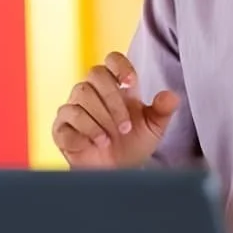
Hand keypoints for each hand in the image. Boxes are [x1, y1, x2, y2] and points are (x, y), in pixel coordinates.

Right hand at [52, 51, 179, 168]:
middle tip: (126, 127)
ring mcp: (74, 107)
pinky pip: (65, 118)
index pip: (112, 59)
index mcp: (116, 85)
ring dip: (99, 118)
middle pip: (95, 74)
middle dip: (113, 100)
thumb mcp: (154, 127)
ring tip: (110, 140)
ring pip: (81, 95)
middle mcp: (92, 91)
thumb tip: (171, 96)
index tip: (132, 82)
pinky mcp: (61, 126)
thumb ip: (163, 110)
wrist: (116, 172)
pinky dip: (82, 132)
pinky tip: (96, 144)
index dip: (120, 65)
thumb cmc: (134, 143)